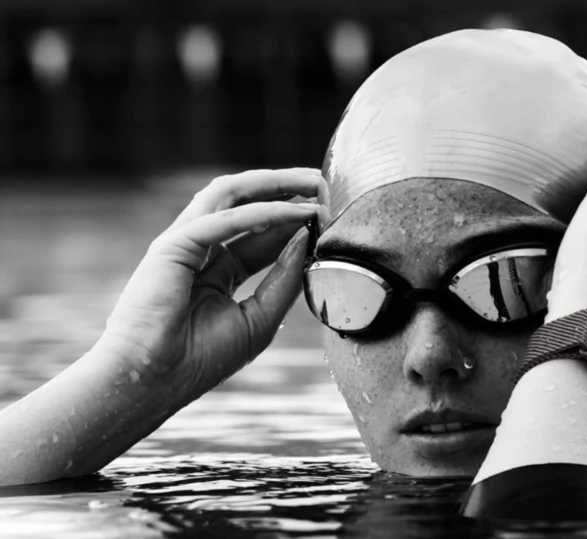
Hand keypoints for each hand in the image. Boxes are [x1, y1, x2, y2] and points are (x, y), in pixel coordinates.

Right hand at [99, 169, 320, 402]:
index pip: (262, 233)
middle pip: (248, 205)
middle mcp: (201, 249)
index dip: (295, 220)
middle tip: (324, 184)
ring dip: (274, 185)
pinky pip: (223, 218)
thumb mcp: (259, 318)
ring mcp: (184, 243)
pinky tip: (293, 212)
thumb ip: (284, 279)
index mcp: (218, 271)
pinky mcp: (172, 245)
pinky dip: (261, 213)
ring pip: (231, 195)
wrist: (150, 382)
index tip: (330, 212)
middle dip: (287, 190)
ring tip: (312, 182)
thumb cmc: (199, 359)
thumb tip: (307, 238)